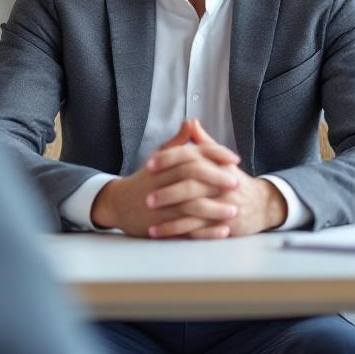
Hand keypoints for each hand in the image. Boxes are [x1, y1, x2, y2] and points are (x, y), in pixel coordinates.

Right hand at [91, 121, 242, 238]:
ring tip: (233, 211)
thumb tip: (192, 122)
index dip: (215, 154)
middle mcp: (161, 181)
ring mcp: (159, 205)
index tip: (234, 159)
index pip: (193, 153)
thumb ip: (178, 143)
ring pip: (190, 204)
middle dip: (217, 178)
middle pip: (192, 175)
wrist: (117, 204)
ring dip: (214, 209)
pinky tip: (221, 231)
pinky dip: (205, 231)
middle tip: (237, 183)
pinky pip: (185, 229)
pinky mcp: (159, 225)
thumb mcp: (158, 158)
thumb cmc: (144, 180)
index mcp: (164, 163)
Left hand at [145, 120, 286, 237]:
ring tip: (152, 227)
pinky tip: (168, 238)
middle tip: (148, 199)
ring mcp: (224, 208)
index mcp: (218, 166)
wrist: (263, 204)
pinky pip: (202, 233)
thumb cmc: (234, 182)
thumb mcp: (222, 160)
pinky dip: (184, 236)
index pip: (190, 159)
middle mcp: (222, 186)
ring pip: (195, 214)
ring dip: (172, 223)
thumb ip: (204, 143)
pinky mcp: (227, 227)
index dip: (169, 160)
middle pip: (191, 188)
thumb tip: (190, 122)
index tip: (149, 165)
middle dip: (168, 194)